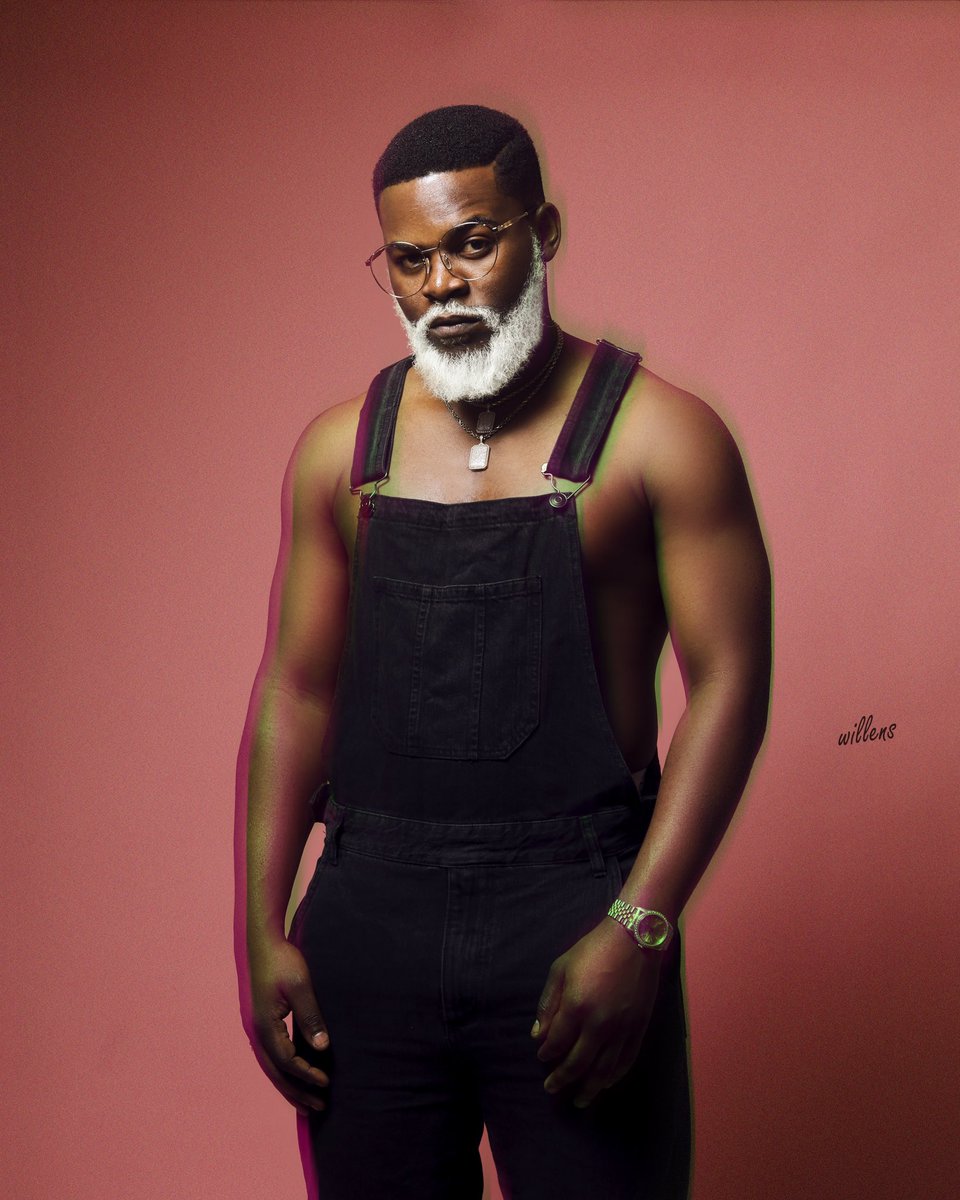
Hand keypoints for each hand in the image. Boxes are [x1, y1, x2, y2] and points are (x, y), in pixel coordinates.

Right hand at [246, 936, 329, 1115]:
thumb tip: (322, 1048)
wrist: (263, 942)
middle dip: (296, 1091)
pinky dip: (283, 1070)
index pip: (287, 1061)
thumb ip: (310, 1017)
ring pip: (271, 1066)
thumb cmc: (283, 961)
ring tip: (306, 1102)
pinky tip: (296, 1074)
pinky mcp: (261, 1022)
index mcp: (265, 1026)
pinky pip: (271, 1055)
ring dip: (288, 1085)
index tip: (327, 1083)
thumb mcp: (301, 987)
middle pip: (276, 1072)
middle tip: (317, 1108)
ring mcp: (256, 1028)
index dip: (307, 1075)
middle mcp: (257, 1032)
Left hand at [532, 918, 661, 1107]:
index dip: (548, 1054)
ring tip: (578, 1100)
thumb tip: (539, 1035)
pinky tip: (605, 1083)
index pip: (557, 1043)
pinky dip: (614, 1076)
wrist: (633, 939)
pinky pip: (626, 1060)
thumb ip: (549, 1003)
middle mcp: (599, 1025)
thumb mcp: (560, 968)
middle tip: (551, 1088)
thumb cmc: (592, 950)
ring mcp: (622, 1029)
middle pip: (578, 1063)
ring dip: (589, 1088)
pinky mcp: (639, 1028)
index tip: (542, 1058)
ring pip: (603, 1070)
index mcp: (577, 1007)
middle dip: (562, 1079)